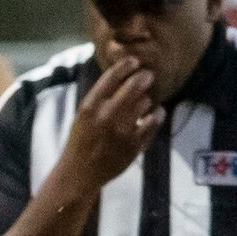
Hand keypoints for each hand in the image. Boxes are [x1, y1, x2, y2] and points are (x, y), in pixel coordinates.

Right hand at [54, 59, 164, 187]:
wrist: (79, 174)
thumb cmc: (80, 141)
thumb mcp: (82, 115)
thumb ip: (100, 97)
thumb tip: (124, 75)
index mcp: (90, 106)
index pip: (112, 76)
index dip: (127, 64)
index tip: (134, 62)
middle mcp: (107, 116)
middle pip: (135, 85)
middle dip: (144, 77)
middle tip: (148, 76)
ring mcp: (122, 131)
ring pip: (146, 102)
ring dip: (147, 99)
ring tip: (144, 102)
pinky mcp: (135, 144)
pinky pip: (154, 121)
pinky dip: (157, 114)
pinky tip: (154, 114)